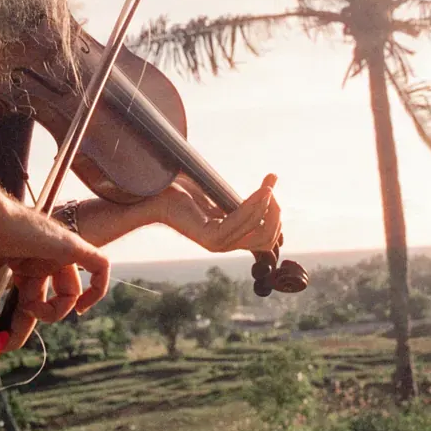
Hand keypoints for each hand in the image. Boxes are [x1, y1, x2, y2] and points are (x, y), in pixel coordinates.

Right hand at [0, 198, 110, 350]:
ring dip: (55, 310)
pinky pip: (99, 266)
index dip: (20, 322)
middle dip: (36, 318)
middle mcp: (41, 255)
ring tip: (31, 307)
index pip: (31, 297)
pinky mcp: (69, 245)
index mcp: (21, 260)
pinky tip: (81, 308)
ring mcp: (56, 249)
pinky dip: (98, 288)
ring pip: (72, 289)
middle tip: (15, 329)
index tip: (3, 340)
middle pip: (51, 296)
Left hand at [153, 173, 282, 254]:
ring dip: (266, 207)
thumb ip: (240, 201)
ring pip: (256, 232)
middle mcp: (225, 244)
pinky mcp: (208, 237)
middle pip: (267, 239)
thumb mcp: (219, 197)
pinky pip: (239, 223)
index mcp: (229, 237)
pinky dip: (252, 206)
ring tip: (267, 187)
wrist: (155, 190)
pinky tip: (259, 191)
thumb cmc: (184, 190)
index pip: (265, 237)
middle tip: (271, 188)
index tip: (272, 186)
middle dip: (275, 214)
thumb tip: (271, 188)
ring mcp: (216, 243)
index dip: (275, 215)